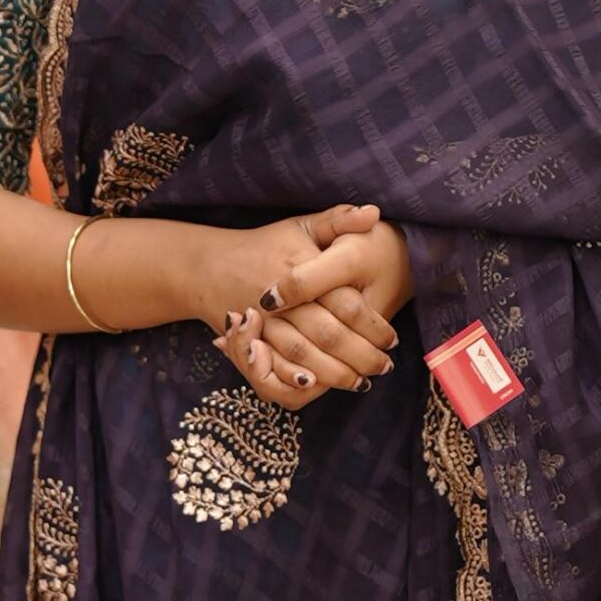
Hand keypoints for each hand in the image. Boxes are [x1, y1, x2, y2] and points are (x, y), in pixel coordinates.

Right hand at [213, 217, 412, 408]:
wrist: (208, 267)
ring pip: (304, 357)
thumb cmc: (264, 246)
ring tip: (362, 381)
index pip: (345, 304)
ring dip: (337, 374)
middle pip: (329, 335)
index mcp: (300, 269)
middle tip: (385, 366)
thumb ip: (339, 220)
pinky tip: (320, 386)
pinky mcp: (248, 343)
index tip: (392, 338)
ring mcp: (262, 324)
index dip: (373, 325)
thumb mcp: (301, 226)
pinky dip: (296, 383)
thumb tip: (373, 213)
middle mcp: (282, 300)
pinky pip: (273, 372)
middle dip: (362, 356)